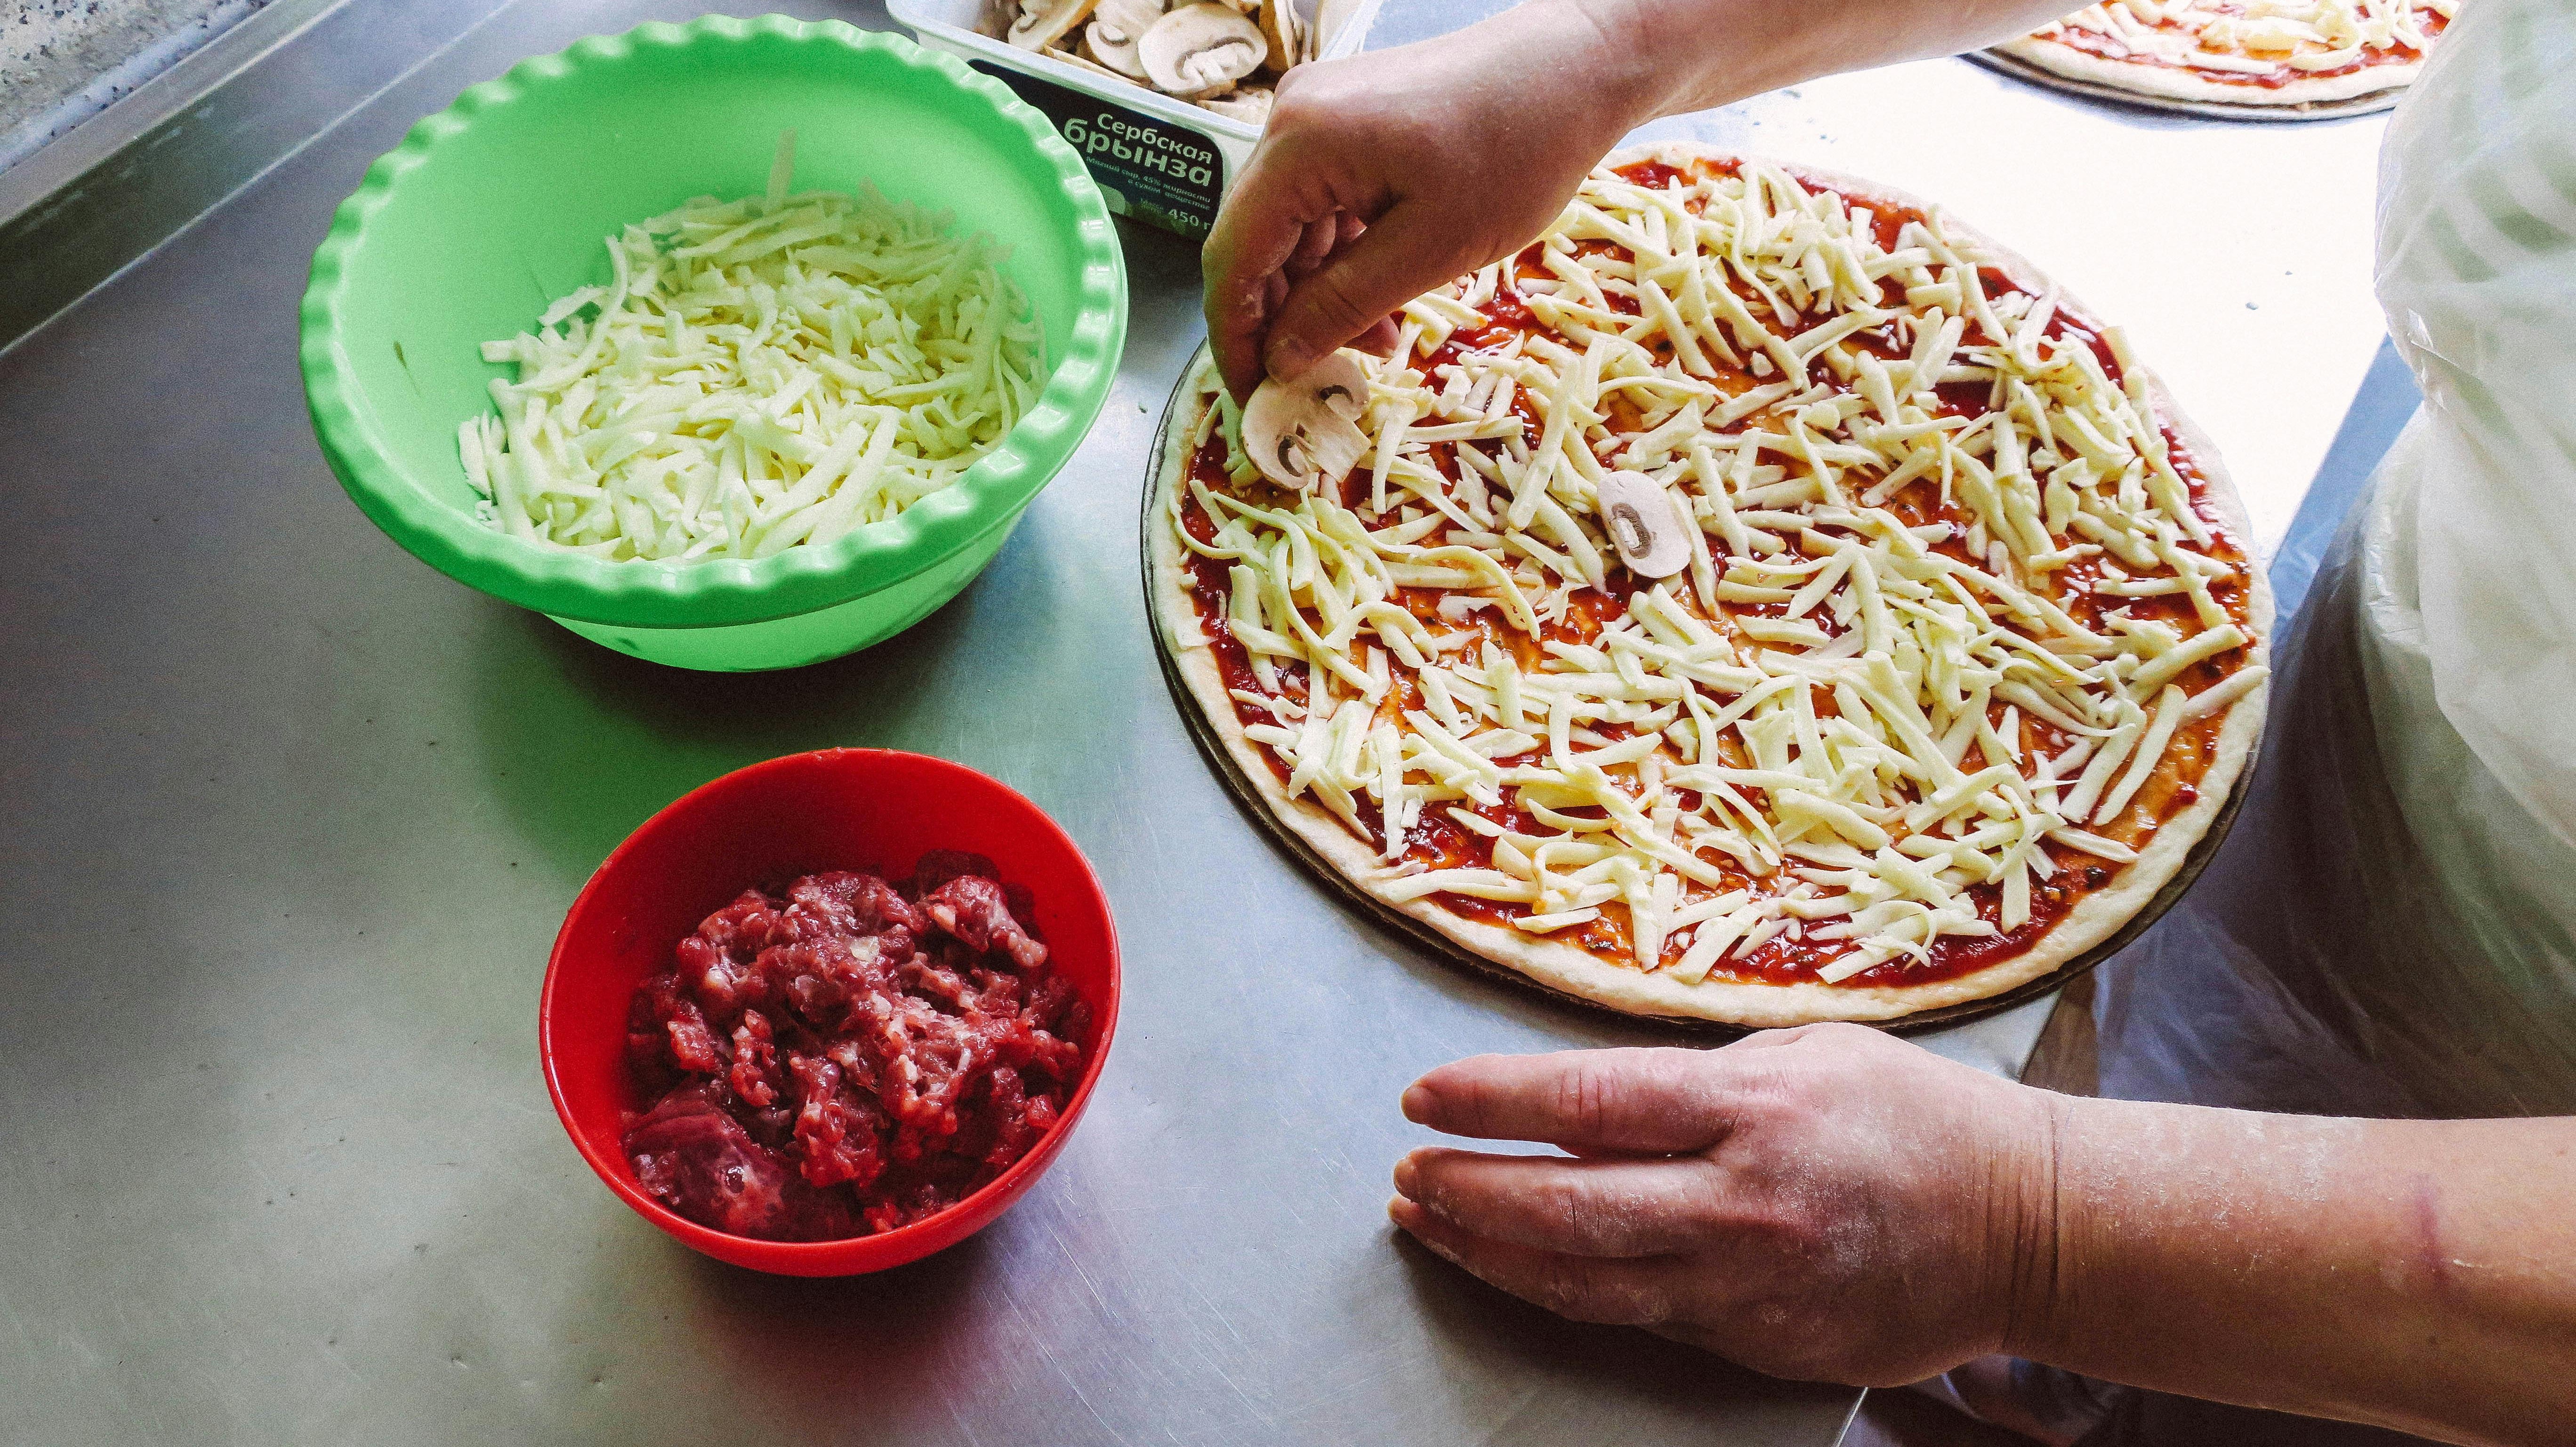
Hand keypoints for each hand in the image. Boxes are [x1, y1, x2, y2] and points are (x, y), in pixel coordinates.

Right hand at [1199, 0, 1656, 396]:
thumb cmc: (1519, 148)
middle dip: (1285, 320)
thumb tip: (1280, 360)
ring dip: (1322, 294)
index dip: (1234, 336)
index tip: (1253, 395)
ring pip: (1293, 227)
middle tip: (1323, 379)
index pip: (1232, 257)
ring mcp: (1320, 115)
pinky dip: (1345, 256)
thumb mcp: (1431, 250)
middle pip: (1257, 242)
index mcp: (1300, 145)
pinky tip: (1384, 298)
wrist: (1576, 67)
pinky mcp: (1350, 120)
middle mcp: (1292, 120)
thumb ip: (1344, 307)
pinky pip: (1325, 202)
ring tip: (1378, 342)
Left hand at [1389, 1023, 2062, 1385]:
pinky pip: (1638, 1318)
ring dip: (1490, 1253)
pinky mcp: (1759, 1340)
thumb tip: (1591, 1092)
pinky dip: (1563, 1292)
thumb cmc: (1913, 1117)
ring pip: (1584, 1281)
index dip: (1490, 1101)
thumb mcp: (1807, 1052)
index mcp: (1752, 1108)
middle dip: (1466, 1192)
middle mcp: (1742, 1202)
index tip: (1423, 1096)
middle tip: (1405, 1173)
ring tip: (1427, 1223)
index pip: (1587, 1103)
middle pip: (1566, 1208)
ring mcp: (1749, 1283)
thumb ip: (1699, 1075)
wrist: (2025, 1227)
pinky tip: (1515, 1269)